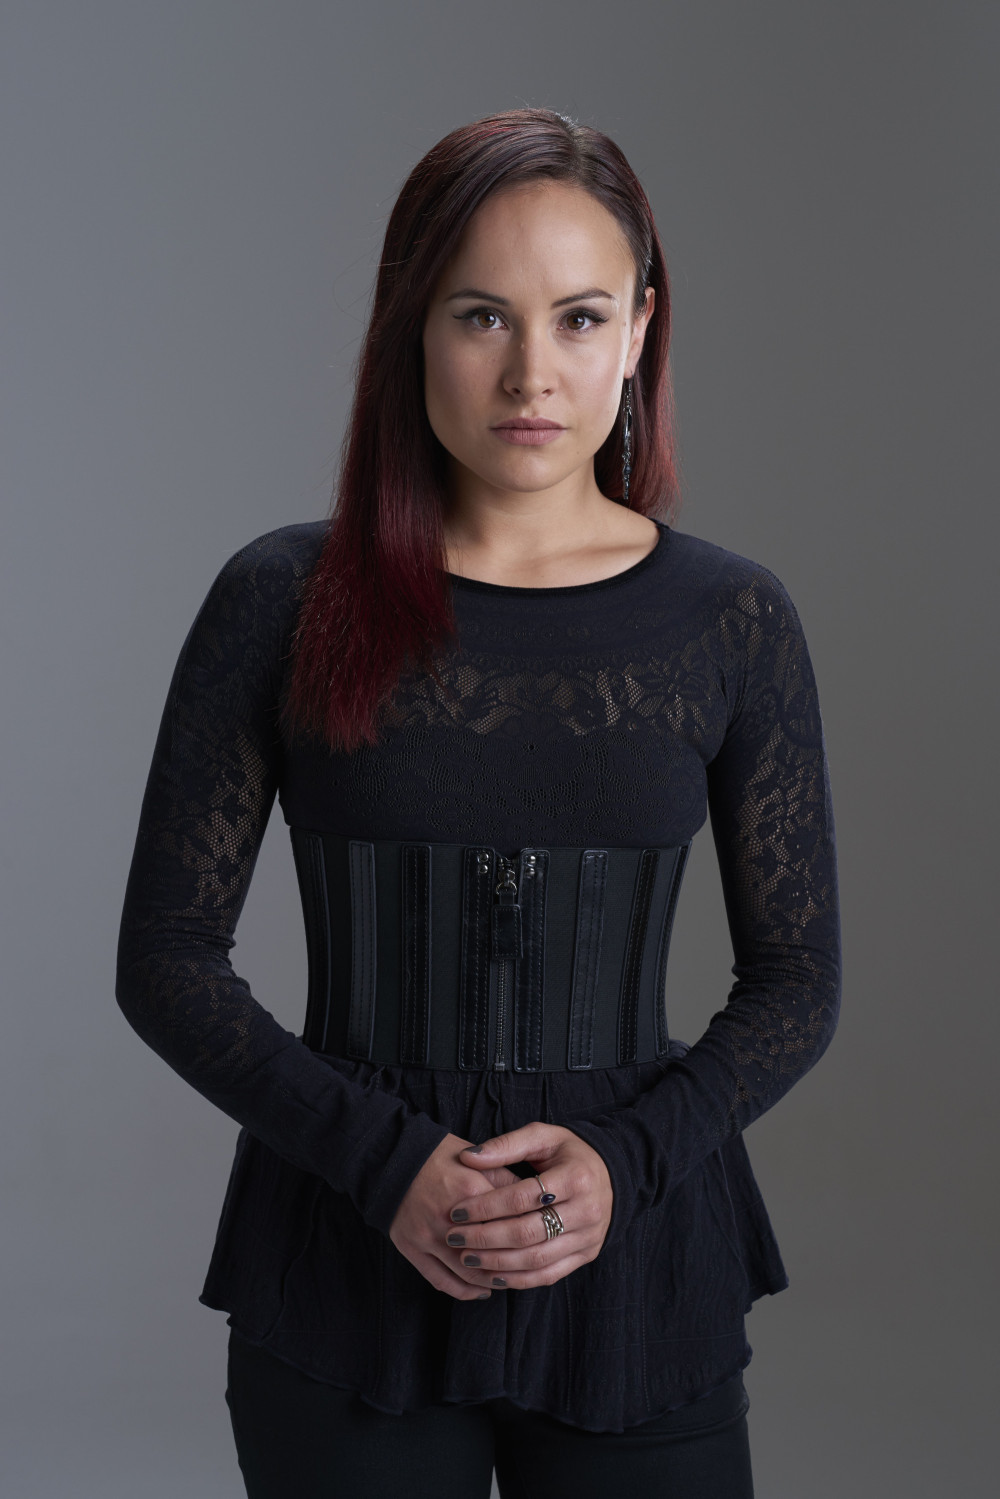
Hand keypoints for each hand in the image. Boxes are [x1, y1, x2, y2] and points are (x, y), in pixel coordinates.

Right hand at [388, 1133, 521, 1300]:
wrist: (393, 1157)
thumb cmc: (439, 1155)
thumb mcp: (477, 1159)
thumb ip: (506, 1180)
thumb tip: (537, 1200)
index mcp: (470, 1192)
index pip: (510, 1222)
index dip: (530, 1234)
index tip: (543, 1239)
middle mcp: (448, 1219)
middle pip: (492, 1254)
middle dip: (514, 1264)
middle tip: (530, 1267)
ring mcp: (427, 1237)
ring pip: (469, 1274)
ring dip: (492, 1282)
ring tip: (508, 1281)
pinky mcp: (412, 1248)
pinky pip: (442, 1281)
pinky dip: (465, 1291)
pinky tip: (481, 1291)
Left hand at [442, 1122, 612, 1290]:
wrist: (612, 1174)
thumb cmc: (570, 1152)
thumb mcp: (544, 1137)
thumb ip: (506, 1145)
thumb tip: (468, 1157)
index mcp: (575, 1177)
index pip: (522, 1198)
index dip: (486, 1206)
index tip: (457, 1211)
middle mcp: (586, 1210)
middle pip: (527, 1232)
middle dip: (485, 1238)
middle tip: (454, 1238)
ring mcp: (589, 1237)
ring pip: (537, 1259)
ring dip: (497, 1263)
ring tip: (467, 1259)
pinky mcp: (587, 1255)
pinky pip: (549, 1275)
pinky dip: (519, 1279)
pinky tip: (493, 1275)